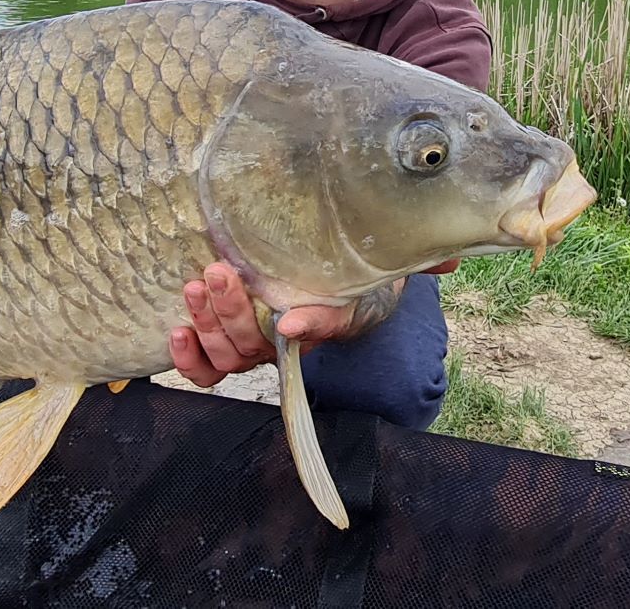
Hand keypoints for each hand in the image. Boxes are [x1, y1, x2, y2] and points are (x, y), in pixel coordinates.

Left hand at [169, 260, 439, 387]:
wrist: (326, 276)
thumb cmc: (353, 273)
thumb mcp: (382, 266)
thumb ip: (415, 261)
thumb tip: (452, 260)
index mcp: (329, 320)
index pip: (324, 327)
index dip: (310, 326)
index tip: (289, 318)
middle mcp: (289, 338)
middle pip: (259, 346)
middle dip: (233, 313)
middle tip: (221, 273)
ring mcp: (254, 344)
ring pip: (229, 356)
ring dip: (208, 325)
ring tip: (198, 285)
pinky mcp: (224, 343)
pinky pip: (206, 370)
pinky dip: (188, 358)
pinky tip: (177, 329)